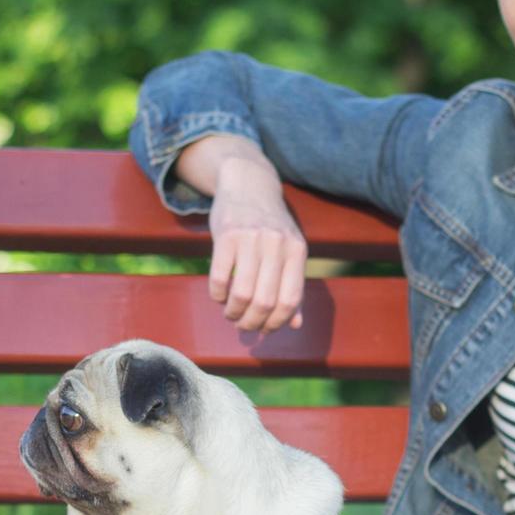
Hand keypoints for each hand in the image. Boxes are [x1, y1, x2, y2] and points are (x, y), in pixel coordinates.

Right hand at [206, 156, 306, 334]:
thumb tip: (294, 324)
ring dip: (233, 312)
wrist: (248, 184)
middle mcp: (277, 245)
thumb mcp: (289, 251)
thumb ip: (292, 286)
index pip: (290, 300)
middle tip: (243, 325)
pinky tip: (219, 296)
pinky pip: (220, 279)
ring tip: (230, 313)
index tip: (264, 329)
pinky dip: (218, 296)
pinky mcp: (226, 235)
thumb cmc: (270, 226)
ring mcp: (251, 239)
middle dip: (251, 322)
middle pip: (265, 302)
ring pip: (242, 294)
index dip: (276, 323)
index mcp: (296, 251)